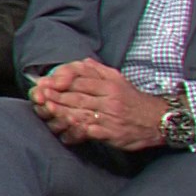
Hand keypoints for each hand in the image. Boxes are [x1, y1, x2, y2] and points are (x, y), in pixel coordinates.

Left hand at [33, 58, 167, 150]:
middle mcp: (109, 97)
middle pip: (77, 94)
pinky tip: (63, 129)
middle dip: (55, 95)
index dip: (61, 80)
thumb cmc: (133, 99)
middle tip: (37, 95)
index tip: (44, 82)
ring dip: (61, 111)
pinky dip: (76, 130)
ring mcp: (110, 115)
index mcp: (110, 82)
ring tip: (45, 109)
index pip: (81, 78)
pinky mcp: (111, 132)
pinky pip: (90, 130)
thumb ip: (98, 70)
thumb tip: (81, 63)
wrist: (158, 119)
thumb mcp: (119, 79)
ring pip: (81, 111)